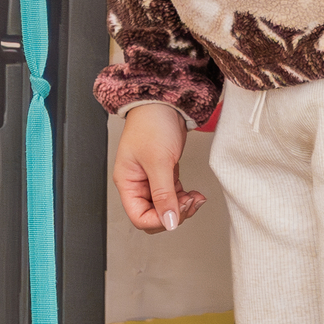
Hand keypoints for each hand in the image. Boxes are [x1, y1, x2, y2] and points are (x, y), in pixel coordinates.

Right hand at [113, 104, 205, 232]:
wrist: (163, 101)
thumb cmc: (152, 124)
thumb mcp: (158, 162)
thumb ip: (164, 194)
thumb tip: (169, 222)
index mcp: (128, 183)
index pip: (139, 217)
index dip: (159, 221)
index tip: (176, 213)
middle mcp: (137, 185)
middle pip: (153, 216)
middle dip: (173, 214)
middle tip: (189, 203)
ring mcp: (151, 180)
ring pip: (166, 208)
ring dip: (182, 207)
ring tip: (195, 197)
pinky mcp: (165, 174)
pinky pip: (174, 196)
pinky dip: (185, 198)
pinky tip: (195, 193)